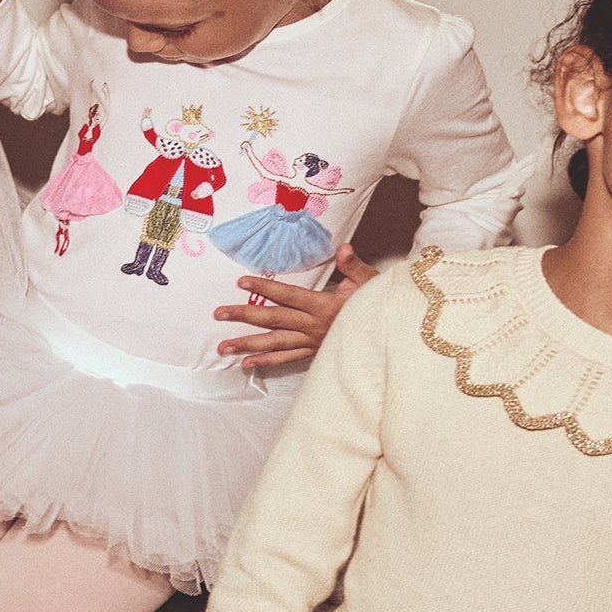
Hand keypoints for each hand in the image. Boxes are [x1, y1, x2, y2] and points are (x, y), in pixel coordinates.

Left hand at [214, 245, 378, 368]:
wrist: (392, 336)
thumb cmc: (380, 305)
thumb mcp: (371, 282)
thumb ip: (353, 265)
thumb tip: (343, 248)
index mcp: (325, 307)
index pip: (289, 295)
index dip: (266, 288)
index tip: (242, 282)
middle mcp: (315, 327)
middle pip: (274, 320)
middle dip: (245, 316)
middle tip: (218, 313)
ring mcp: (313, 343)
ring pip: (276, 344)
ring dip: (248, 345)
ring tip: (223, 347)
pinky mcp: (315, 354)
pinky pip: (287, 359)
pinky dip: (267, 362)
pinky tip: (247, 363)